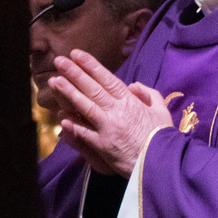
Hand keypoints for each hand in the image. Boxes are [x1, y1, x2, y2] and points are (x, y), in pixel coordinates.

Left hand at [49, 50, 172, 176]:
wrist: (161, 163)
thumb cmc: (162, 137)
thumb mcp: (161, 112)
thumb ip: (149, 95)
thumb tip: (134, 85)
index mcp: (131, 102)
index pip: (107, 79)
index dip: (91, 65)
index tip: (77, 54)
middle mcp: (117, 112)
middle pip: (92, 89)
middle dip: (74, 73)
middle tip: (59, 60)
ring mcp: (108, 129)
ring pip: (85, 107)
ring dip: (69, 93)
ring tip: (54, 81)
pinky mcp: (103, 146)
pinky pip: (85, 133)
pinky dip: (73, 125)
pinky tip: (61, 116)